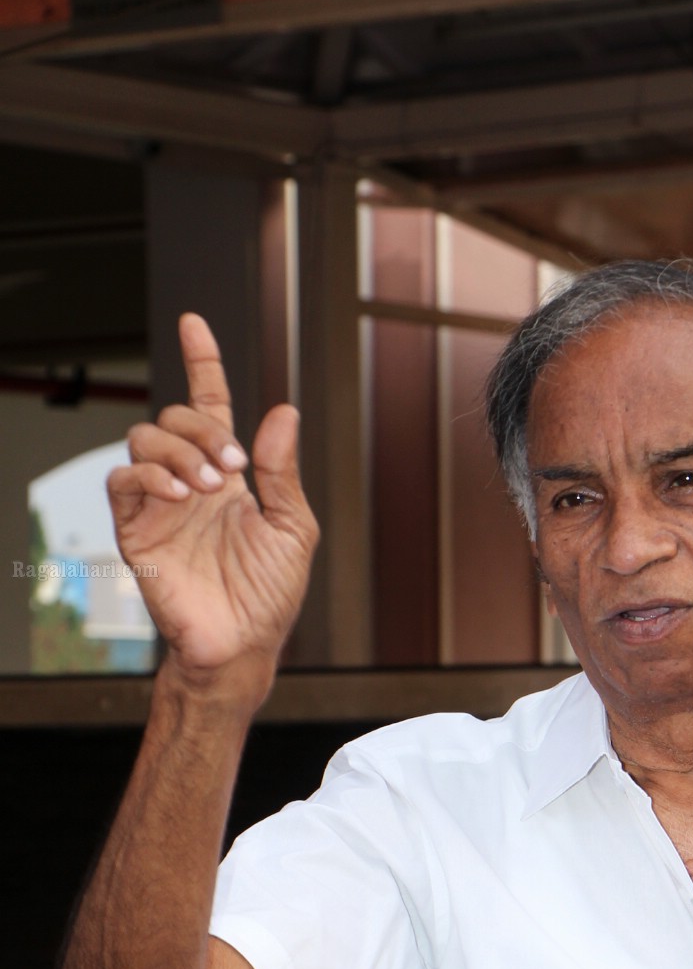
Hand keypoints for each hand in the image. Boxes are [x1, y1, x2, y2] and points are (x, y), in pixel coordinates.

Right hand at [107, 312, 318, 690]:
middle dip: (202, 428)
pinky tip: (180, 495)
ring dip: (178, 450)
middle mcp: (192, 481)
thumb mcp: (294, 529)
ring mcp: (161, 503)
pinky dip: (150, 475)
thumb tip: (283, 412)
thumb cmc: (270, 596)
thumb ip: (283, 472)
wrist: (241, 645)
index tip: (193, 323)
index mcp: (230, 476)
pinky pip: (123, 479)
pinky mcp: (135, 529)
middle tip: (232, 469)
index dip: (202, 363)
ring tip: (208, 488)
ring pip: (144, 437)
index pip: (211, 405)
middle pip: (175, 415)